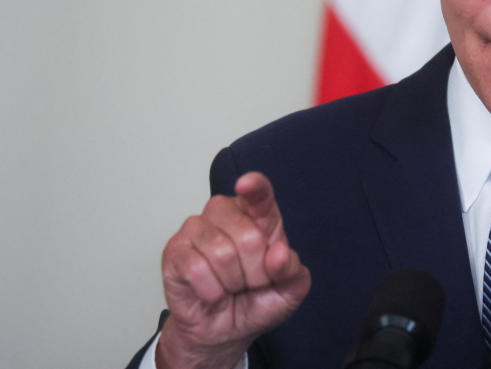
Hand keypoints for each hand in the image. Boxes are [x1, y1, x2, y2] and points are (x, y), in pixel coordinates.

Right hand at [156, 172, 310, 368]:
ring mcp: (196, 229)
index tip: (247, 184)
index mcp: (258, 215)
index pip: (258, 193)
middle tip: (250, 283)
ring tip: (231, 287)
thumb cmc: (257, 301)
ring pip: (221, 253)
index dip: (254, 186)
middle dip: (255, 271)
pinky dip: (211, 290)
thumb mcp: (288, 291)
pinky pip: (196, 269)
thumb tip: (278, 253)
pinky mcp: (174, 250)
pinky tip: (213, 294)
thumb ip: (291, 271)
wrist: (225, 331)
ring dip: (232, 282)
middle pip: (247, 236)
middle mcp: (226, 213)